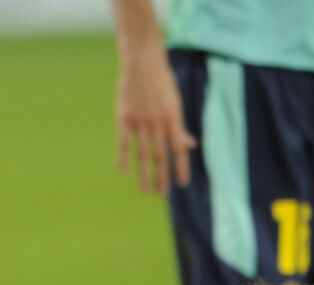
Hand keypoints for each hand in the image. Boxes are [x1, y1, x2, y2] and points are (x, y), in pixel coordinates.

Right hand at [116, 52, 196, 193]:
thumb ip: (179, 127)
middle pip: (160, 156)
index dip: (181, 167)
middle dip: (161, 177)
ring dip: (144, 174)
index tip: (182, 184)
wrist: (142, 61)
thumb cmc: (161, 82)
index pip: (179, 149)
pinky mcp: (124, 117)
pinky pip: (124, 142)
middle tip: (161, 194)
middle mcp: (157, 122)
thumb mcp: (175, 103)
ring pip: (142, 153)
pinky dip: (123, 158)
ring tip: (145, 190)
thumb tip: (190, 145)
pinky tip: (123, 173)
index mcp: (172, 118)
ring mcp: (140, 121)